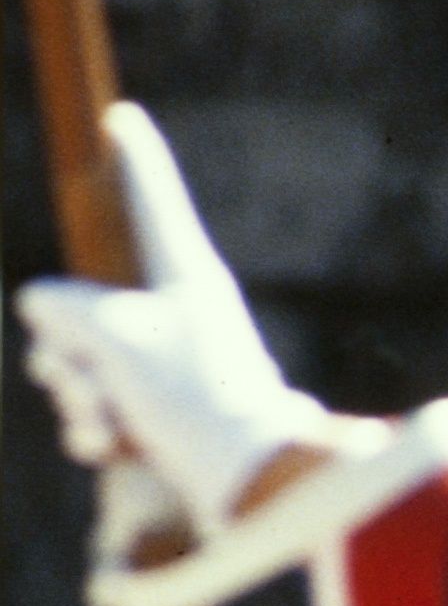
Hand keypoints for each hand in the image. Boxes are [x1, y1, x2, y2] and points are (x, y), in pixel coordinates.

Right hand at [15, 106, 342, 530]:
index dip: (132, 161)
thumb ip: (66, 307)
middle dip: (63, 346)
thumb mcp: (114, 338)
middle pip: (85, 301)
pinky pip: (100, 409)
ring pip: (81, 363)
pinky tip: (110, 447)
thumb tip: (42, 302)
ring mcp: (168, 367)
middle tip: (84, 375)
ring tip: (105, 423)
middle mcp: (177, 313)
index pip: (149, 201)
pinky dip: (96, 430)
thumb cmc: (191, 398)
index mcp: (184, 273)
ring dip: (76, 396)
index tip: (123, 119)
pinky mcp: (162, 417)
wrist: (248, 487)